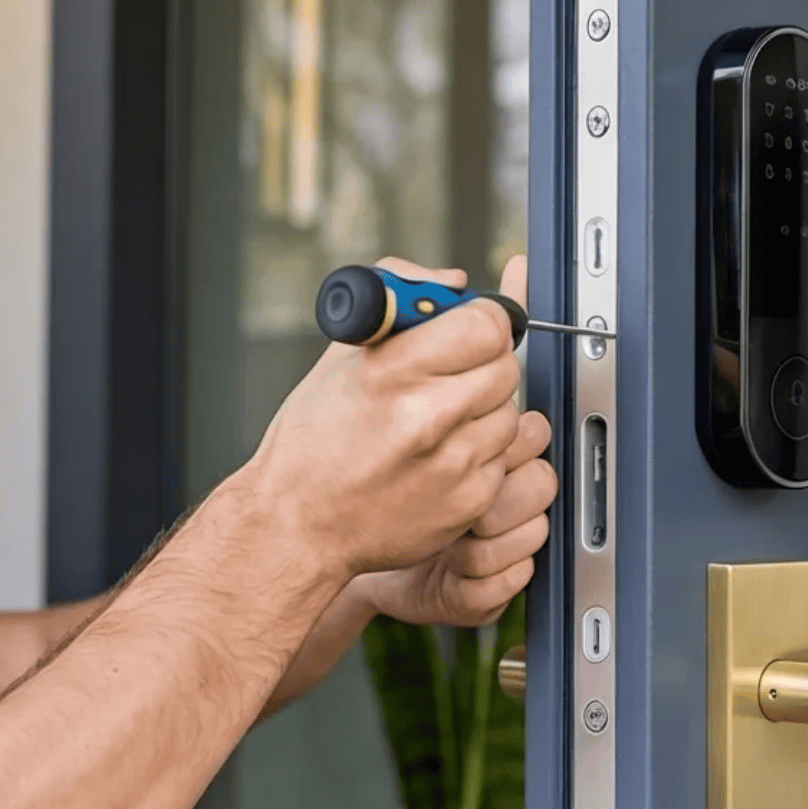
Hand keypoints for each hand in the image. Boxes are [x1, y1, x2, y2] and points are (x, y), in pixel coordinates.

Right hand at [236, 254, 522, 585]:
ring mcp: (454, 464)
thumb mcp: (342, 357)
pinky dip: (480, 453)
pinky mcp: (470, 501)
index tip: (471, 326)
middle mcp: (428, 418)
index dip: (483, 320)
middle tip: (453, 372)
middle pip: (505, 366)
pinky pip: (504, 459)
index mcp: (393, 372)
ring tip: (438, 420)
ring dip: (484, 410)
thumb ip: (402, 303)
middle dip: (484, 361)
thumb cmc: (312, 444)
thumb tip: (455, 283)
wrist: (297, 525)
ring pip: (510, 413)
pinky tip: (439, 457)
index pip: (487, 324)